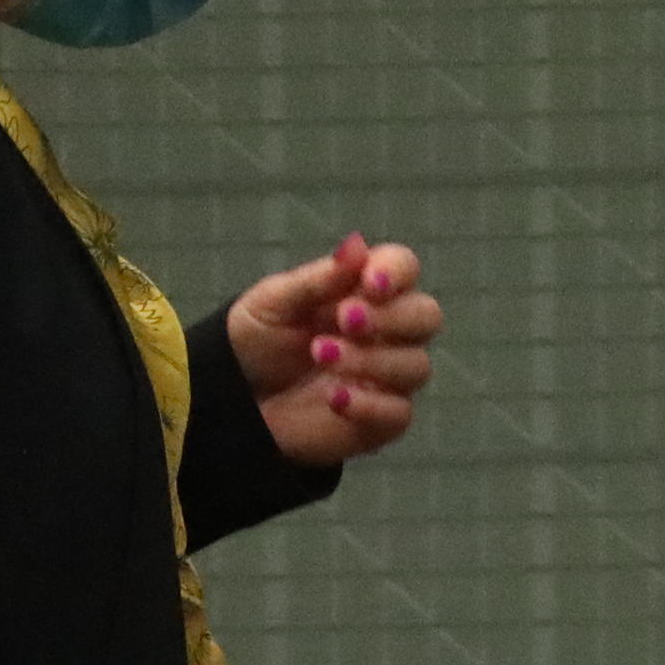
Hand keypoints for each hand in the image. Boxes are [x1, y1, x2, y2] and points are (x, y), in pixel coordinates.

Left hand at [230, 232, 440, 467]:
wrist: (237, 398)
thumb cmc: (258, 340)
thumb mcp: (275, 302)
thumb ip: (317, 279)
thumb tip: (356, 245)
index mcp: (364, 291)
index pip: (404, 268)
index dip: (396, 271)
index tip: (369, 283)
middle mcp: (387, 331)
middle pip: (427, 315)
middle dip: (392, 317)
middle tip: (345, 320)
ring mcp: (389, 375)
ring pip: (416, 365)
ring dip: (371, 359)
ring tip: (321, 355)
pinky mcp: (383, 418)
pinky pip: (400, 411)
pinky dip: (370, 405)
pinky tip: (335, 398)